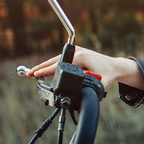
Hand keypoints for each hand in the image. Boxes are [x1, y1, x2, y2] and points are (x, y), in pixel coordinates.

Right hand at [28, 46, 143, 89]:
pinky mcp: (77, 53)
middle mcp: (77, 52)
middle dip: (41, 68)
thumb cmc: (109, 74)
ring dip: (45, 66)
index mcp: (81, 57)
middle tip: (28, 75)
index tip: (35, 75)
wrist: (115, 66)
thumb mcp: (101, 82)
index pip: (58, 65)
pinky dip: (52, 64)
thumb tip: (80, 92)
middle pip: (54, 60)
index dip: (45, 71)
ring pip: (56, 58)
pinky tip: (45, 69)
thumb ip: (90, 87)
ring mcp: (76, 51)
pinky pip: (61, 58)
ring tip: (34, 73)